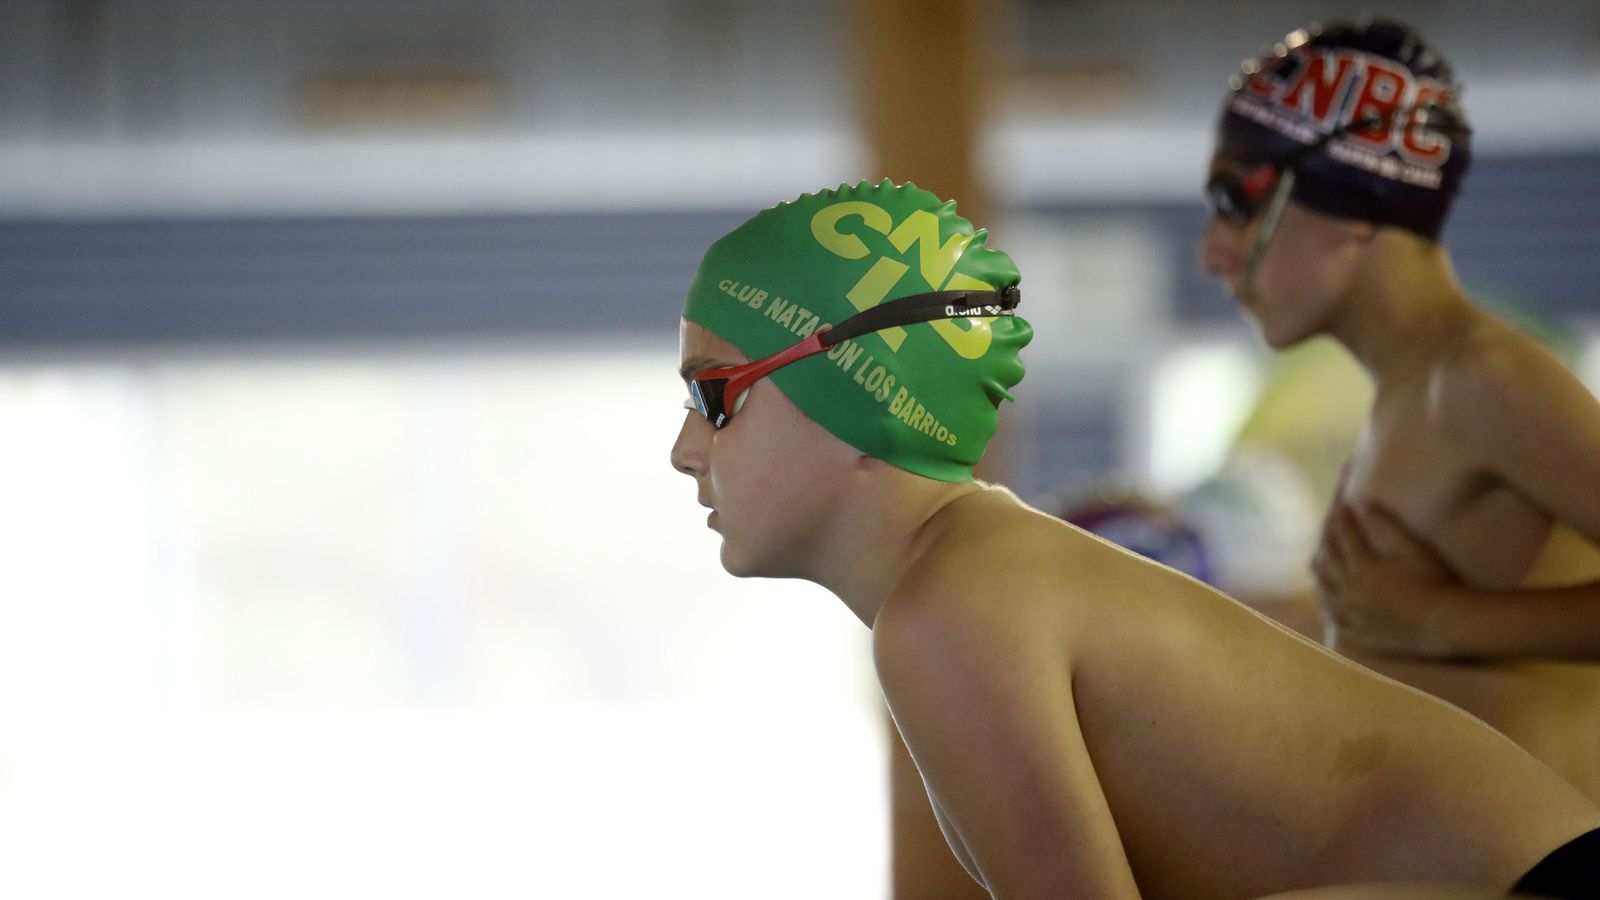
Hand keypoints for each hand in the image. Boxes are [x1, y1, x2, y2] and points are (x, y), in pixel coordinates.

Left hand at [1312, 499, 1458, 657]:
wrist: (1443, 623)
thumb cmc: (1432, 580)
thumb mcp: (1412, 546)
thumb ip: (1386, 524)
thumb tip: (1361, 503)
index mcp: (1362, 566)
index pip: (1345, 536)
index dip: (1343, 519)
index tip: (1341, 506)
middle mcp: (1349, 589)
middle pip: (1329, 559)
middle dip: (1327, 538)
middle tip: (1328, 526)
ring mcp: (1351, 613)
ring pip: (1324, 588)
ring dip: (1320, 571)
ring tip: (1319, 560)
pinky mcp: (1358, 632)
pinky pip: (1334, 618)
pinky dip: (1327, 605)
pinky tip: (1326, 602)